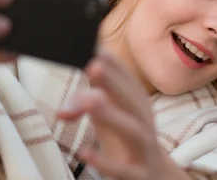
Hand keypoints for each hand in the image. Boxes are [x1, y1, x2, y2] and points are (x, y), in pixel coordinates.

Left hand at [57, 52, 189, 179]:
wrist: (154, 177)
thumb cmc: (126, 140)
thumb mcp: (109, 118)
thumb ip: (85, 105)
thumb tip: (61, 110)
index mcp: (139, 105)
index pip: (129, 81)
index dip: (114, 65)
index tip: (96, 48)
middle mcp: (145, 123)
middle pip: (132, 101)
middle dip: (114, 82)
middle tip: (94, 65)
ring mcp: (144, 149)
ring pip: (132, 130)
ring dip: (112, 115)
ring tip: (91, 103)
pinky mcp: (138, 174)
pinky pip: (123, 169)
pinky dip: (105, 161)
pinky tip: (84, 152)